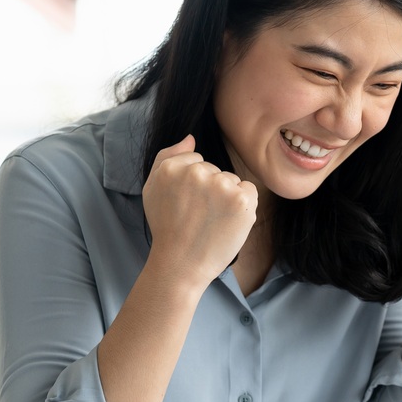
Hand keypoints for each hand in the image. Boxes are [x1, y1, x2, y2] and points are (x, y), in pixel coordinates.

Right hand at [141, 136, 258, 291]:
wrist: (181, 264)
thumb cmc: (167, 228)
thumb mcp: (153, 188)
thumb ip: (167, 157)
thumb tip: (191, 137)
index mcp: (172, 167)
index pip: (197, 161)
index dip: (193, 186)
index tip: (186, 206)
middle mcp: (196, 171)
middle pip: (216, 171)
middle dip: (211, 191)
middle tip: (198, 218)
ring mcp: (220, 184)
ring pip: (232, 181)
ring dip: (227, 199)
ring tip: (212, 222)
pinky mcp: (240, 199)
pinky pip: (249, 191)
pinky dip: (244, 207)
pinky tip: (227, 222)